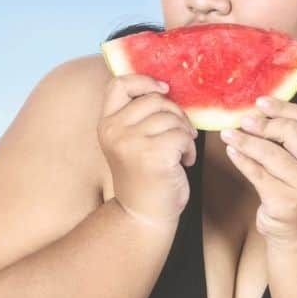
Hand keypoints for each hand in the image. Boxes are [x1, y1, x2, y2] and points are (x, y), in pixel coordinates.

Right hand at [97, 72, 198, 230]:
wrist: (142, 216)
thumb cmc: (143, 177)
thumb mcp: (129, 141)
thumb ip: (137, 116)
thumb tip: (165, 87)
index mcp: (106, 124)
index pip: (119, 84)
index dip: (144, 81)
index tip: (164, 90)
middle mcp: (114, 130)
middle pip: (155, 99)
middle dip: (176, 114)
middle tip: (180, 134)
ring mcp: (132, 142)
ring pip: (172, 118)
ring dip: (185, 134)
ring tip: (180, 153)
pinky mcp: (154, 155)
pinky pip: (183, 136)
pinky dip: (190, 150)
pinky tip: (184, 163)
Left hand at [219, 96, 296, 251]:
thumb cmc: (294, 189)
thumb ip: (287, 138)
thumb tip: (256, 111)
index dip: (282, 107)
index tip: (259, 102)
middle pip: (290, 132)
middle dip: (262, 123)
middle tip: (242, 120)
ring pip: (270, 153)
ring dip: (245, 141)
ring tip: (227, 135)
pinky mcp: (285, 201)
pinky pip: (257, 174)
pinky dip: (241, 160)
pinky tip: (230, 152)